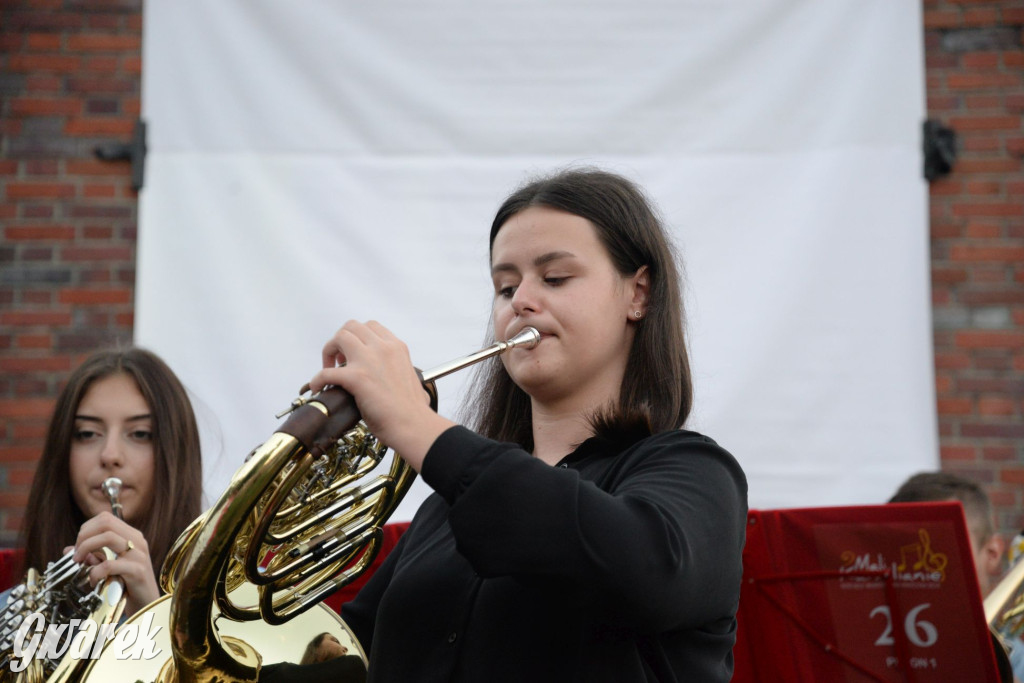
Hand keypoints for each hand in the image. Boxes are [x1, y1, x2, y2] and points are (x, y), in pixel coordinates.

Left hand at [71, 511, 159, 616]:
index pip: (105, 518)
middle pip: (106, 523)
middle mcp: (137, 541)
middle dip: (84, 537)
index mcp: (131, 536)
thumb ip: (92, 556)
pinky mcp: (137, 571)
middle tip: (76, 555)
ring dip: (86, 548)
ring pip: (108, 537)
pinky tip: (92, 580)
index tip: (78, 546)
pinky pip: (110, 565)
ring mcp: (138, 555)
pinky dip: (95, 571)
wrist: (146, 603)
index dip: (86, 529)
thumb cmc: (127, 584)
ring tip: (80, 563)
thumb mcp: (109, 566)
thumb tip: (68, 550)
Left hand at [309, 320, 453, 470]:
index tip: (353, 353)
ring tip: (329, 369)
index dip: (357, 337)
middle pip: (351, 327)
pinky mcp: (356, 378)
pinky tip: (318, 388)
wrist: (413, 424)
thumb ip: (399, 369)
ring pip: (339, 338)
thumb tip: (395, 377)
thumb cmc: (413, 409)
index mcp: (396, 347)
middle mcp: (383, 348)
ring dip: (329, 352)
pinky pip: (326, 372)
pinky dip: (318, 379)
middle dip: (341, 341)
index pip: (370, 327)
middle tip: (339, 360)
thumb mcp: (411, 376)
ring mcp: (369, 360)